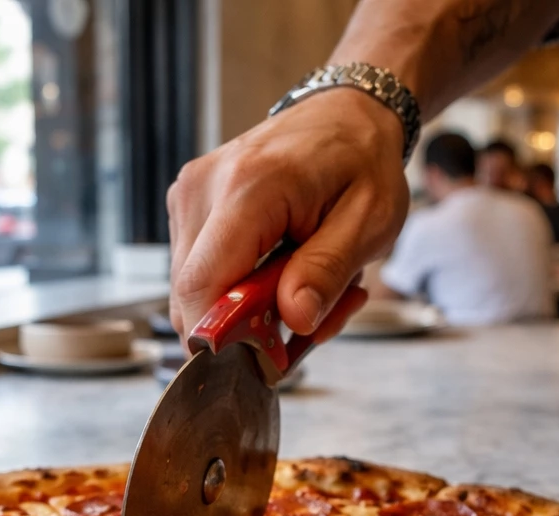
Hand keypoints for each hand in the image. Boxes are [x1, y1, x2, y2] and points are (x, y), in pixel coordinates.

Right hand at [167, 88, 409, 341]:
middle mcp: (204, 188)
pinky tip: (281, 273)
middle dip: (245, 330)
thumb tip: (294, 320)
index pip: (201, 287)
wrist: (346, 113)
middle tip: (311, 318)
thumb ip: (327, 271)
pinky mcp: (188, 207)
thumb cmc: (361, 162)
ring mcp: (189, 196)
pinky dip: (238, 291)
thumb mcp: (370, 221)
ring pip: (193, 293)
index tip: (270, 358)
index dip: (222, 339)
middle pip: (192, 298)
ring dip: (245, 312)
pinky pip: (199, 273)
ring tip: (304, 288)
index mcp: (248, 188)